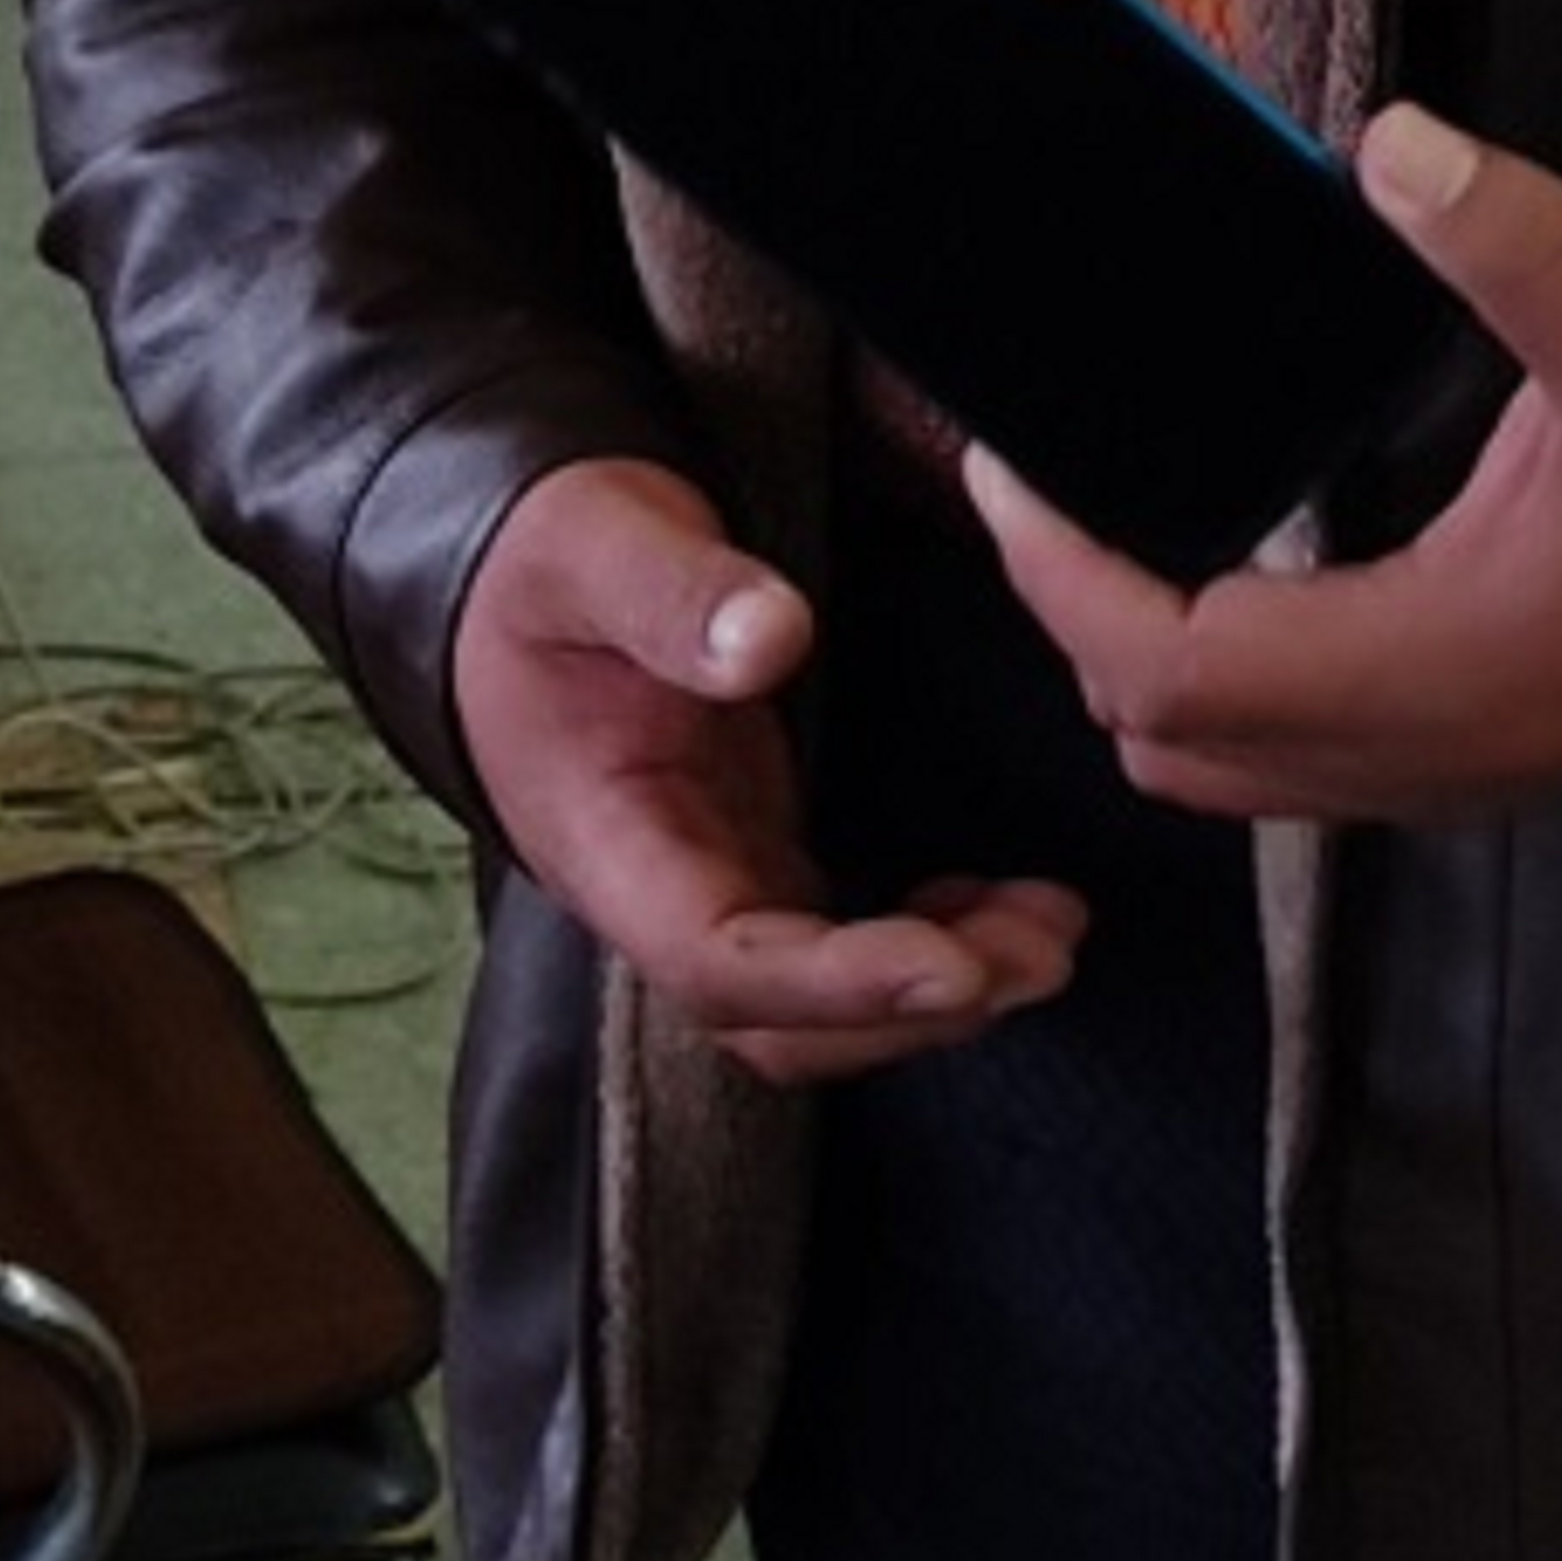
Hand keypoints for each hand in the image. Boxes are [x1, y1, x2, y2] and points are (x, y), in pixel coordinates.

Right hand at [450, 457, 1081, 1082]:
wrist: (512, 578)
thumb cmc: (549, 559)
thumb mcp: (596, 541)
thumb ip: (673, 590)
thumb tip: (769, 636)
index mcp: (604, 838)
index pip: (714, 959)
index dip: (835, 982)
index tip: (953, 965)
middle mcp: (653, 892)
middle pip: (779, 1020)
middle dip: (912, 1010)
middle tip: (1043, 951)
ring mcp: (705, 885)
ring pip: (817, 1005)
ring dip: (934, 991)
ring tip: (1049, 932)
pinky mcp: (750, 863)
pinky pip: (838, 950)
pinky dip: (927, 950)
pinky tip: (997, 907)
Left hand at [965, 104, 1561, 827]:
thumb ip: (1524, 247)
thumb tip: (1395, 144)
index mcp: (1428, 666)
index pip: (1171, 659)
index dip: (1064, 575)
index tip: (1012, 467)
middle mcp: (1407, 753)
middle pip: (1162, 728)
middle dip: (1076, 612)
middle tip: (1041, 482)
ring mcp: (1428, 779)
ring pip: (1213, 766)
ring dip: (1138, 660)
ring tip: (1111, 526)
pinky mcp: (1452, 770)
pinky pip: (1277, 763)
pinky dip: (1213, 684)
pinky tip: (1232, 572)